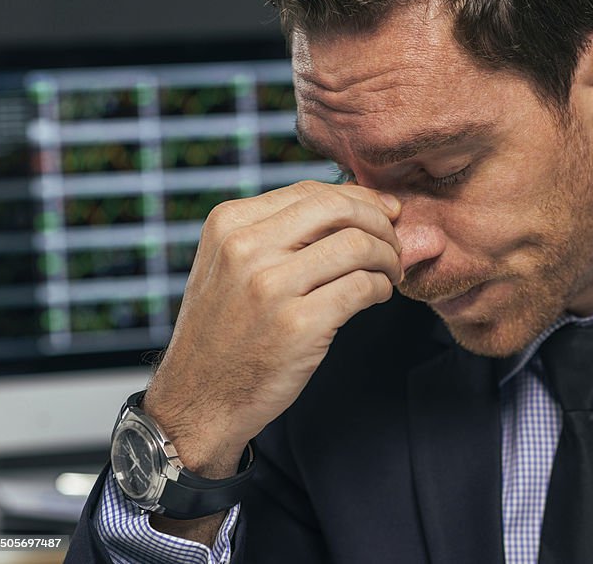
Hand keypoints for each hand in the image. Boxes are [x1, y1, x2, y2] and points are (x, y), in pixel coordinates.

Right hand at [142, 180, 401, 477]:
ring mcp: (270, 287)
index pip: (312, 192)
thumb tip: (364, 202)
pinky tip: (378, 295)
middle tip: (393, 244)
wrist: (198, 400)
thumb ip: (283, 232)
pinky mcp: (298, 326)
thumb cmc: (227, 331)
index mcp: (229, 224)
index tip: (383, 213)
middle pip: (340, 209)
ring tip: (389, 273)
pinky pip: (364, 287)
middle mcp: (245, 248)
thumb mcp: (232, 265)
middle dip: (380, 223)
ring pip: (359, 245)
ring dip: (388, 257)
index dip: (359, 199)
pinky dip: (382, 287)